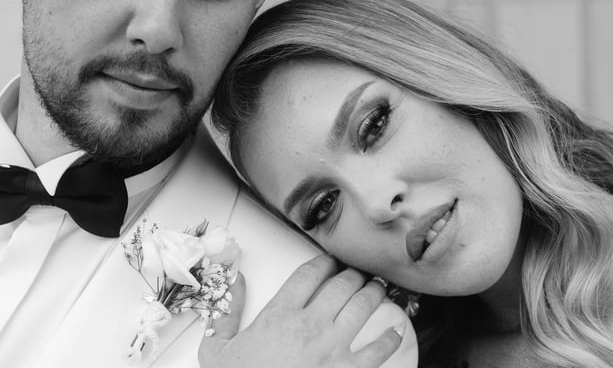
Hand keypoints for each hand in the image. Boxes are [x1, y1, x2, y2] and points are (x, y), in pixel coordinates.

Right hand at [199, 254, 405, 366]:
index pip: (308, 274)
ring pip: (362, 307)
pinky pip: (377, 352)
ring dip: (374, 293)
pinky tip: (396, 331)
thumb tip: (236, 281)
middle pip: (341, 284)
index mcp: (278, 316)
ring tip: (378, 287)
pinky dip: (390, 339)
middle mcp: (309, 326)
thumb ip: (227, 312)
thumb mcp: (217, 350)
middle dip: (353, 273)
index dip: (323, 261)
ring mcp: (331, 349)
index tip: (330, 260)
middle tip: (358, 271)